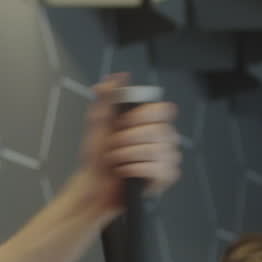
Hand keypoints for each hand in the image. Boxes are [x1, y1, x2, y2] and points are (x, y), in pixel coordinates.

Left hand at [77, 73, 180, 216]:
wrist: (94, 184)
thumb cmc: (97, 155)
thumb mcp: (98, 121)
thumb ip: (107, 97)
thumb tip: (115, 77)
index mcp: (151, 121)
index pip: (164, 109)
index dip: (142, 115)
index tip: (123, 122)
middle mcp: (164, 137)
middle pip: (159, 131)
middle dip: (127, 139)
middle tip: (114, 145)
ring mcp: (167, 157)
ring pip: (156, 150)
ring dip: (127, 155)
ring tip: (116, 159)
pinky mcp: (166, 176)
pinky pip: (157, 169)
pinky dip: (134, 169)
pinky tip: (125, 171)